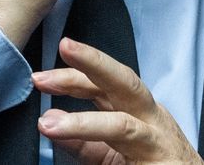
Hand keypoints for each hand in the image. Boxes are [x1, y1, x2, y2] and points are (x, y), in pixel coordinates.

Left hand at [34, 38, 203, 164]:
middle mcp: (151, 119)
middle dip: (93, 63)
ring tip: (49, 124)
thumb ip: (83, 141)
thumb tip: (50, 122)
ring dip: (83, 123)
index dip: (74, 75)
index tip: (41, 76)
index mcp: (138, 111)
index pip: (106, 84)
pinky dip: (102, 145)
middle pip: (124, 83)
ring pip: (122, 125)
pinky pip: (131, 151)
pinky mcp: (162, 162)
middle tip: (64, 48)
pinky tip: (78, 145)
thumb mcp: (111, 154)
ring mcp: (158, 141)